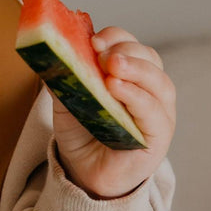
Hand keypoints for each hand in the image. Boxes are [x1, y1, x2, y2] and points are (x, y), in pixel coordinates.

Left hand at [52, 26, 175, 198]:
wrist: (84, 173)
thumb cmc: (81, 134)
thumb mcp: (66, 100)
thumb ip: (63, 77)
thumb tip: (52, 52)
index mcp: (129, 74)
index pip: (131, 46)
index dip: (116, 37)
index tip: (94, 39)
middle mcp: (149, 90)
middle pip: (149, 59)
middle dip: (126, 50)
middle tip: (101, 52)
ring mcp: (157, 113)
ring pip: (158, 82)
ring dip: (135, 70)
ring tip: (112, 67)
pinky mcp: (158, 136)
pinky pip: (154, 113)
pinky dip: (137, 97)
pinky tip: (118, 89)